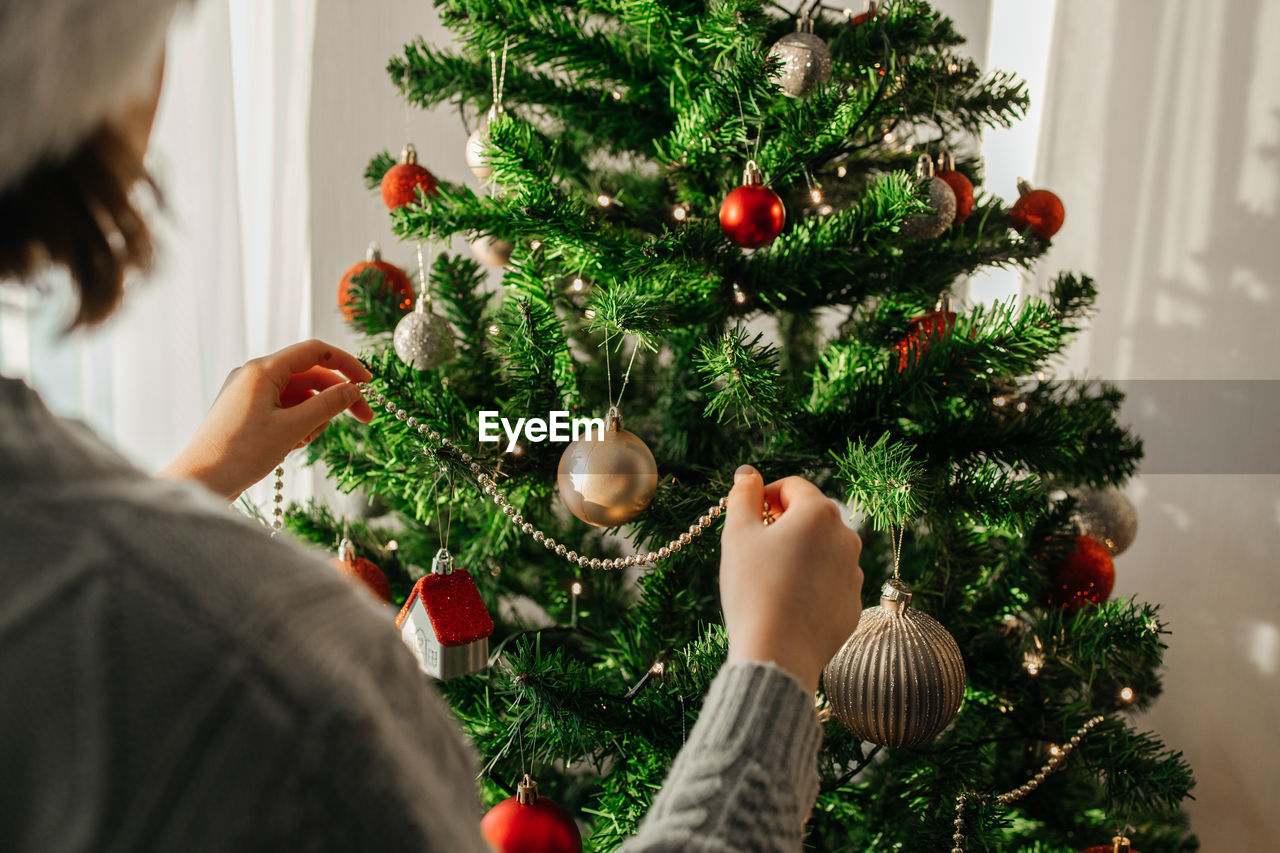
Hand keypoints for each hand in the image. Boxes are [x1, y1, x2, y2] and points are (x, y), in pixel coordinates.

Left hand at [159, 340, 373, 501]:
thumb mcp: (293, 428)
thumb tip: (353, 389)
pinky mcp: (246, 412)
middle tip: (364, 418)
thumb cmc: (241, 454)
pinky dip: (297, 422)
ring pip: (298, 394)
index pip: (315, 352)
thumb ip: (328, 404)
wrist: (200, 481)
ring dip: (314, 414)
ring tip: (307, 441)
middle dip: (337, 396)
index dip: (347, 364)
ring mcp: (248, 394)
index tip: (370, 383)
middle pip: (309, 375)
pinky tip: (294, 444)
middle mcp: (254, 375)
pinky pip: (283, 408)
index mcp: (263, 370)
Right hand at [719, 466, 863, 692]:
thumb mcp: (738, 534)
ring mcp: (853, 573)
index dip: (764, 495)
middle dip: (782, 523)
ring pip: (821, 549)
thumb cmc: (754, 589)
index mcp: (819, 513)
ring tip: (768, 577)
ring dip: (797, 553)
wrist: (777, 653)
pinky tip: (786, 601)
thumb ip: (743, 496)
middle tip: (753, 546)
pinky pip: (829, 581)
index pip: (792, 486)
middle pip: (810, 516)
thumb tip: (747, 473)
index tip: (746, 516)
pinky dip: (810, 582)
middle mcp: (846, 537)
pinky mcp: (852, 604)